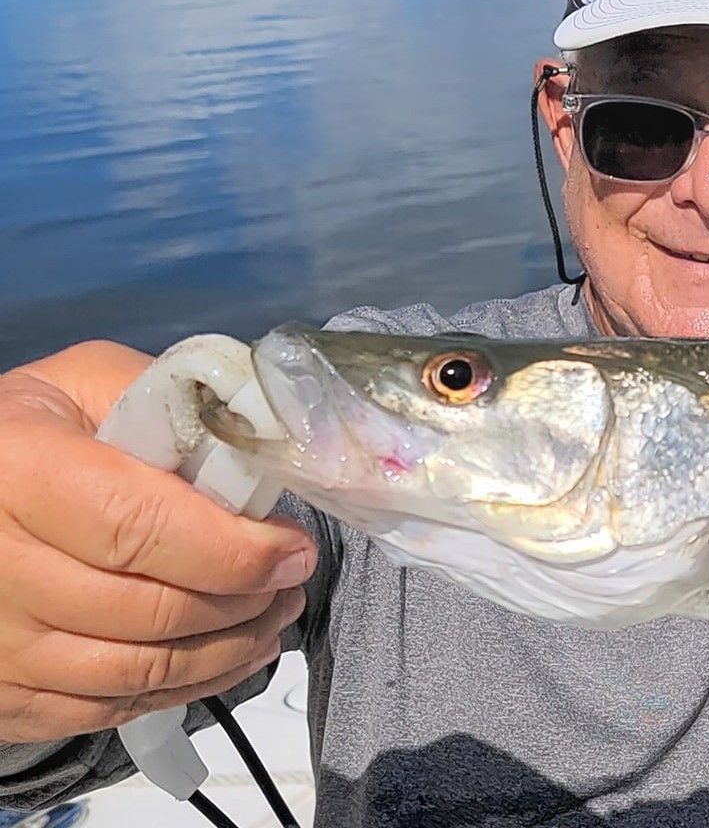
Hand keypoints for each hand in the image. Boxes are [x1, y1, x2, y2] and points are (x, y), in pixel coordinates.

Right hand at [0, 341, 316, 744]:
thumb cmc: (30, 434)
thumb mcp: (90, 385)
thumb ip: (179, 408)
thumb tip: (276, 450)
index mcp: (17, 473)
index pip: (140, 529)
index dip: (232, 549)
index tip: (291, 548)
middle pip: (149, 611)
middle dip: (244, 601)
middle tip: (289, 581)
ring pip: (138, 672)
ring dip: (227, 650)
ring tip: (271, 615)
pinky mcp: (4, 694)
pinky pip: (109, 710)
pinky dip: (183, 689)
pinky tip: (223, 654)